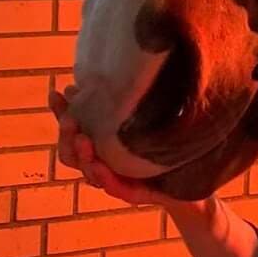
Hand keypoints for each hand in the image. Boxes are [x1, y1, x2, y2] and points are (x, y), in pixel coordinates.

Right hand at [50, 86, 205, 210]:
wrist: (201, 169)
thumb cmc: (171, 136)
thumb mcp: (151, 109)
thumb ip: (133, 93)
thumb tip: (121, 62)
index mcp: (104, 140)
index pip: (74, 128)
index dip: (61, 113)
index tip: (56, 94)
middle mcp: (105, 161)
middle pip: (71, 153)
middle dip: (66, 135)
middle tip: (69, 119)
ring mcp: (119, 178)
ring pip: (88, 171)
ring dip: (82, 156)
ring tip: (82, 140)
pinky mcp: (136, 194)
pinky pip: (117, 188)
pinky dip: (105, 177)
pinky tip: (98, 165)